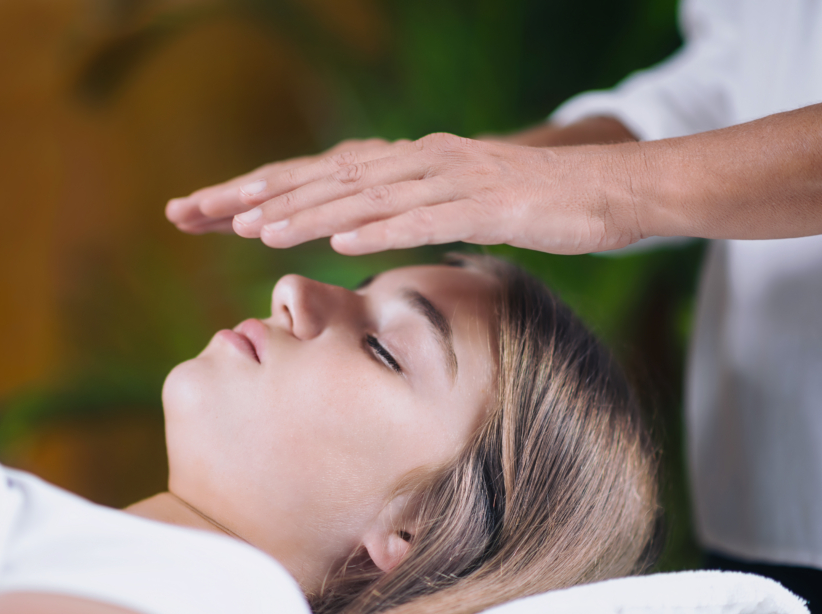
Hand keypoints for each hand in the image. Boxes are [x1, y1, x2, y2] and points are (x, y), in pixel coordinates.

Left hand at [167, 132, 643, 254]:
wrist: (616, 191)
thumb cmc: (543, 207)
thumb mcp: (466, 209)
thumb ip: (415, 214)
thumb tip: (369, 233)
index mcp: (414, 164)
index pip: (327, 177)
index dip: (267, 191)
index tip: (212, 211)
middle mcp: (425, 161)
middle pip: (330, 178)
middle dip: (264, 195)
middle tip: (205, 212)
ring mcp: (456, 179)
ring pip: (369, 196)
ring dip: (310, 212)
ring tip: (258, 230)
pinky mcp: (489, 205)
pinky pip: (428, 216)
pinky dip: (383, 228)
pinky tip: (343, 242)